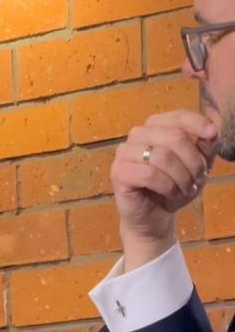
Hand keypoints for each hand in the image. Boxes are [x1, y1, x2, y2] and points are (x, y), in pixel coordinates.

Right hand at [111, 110, 215, 270]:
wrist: (154, 216)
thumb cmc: (174, 187)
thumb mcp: (196, 165)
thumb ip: (205, 147)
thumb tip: (212, 131)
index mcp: (155, 128)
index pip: (177, 116)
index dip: (197, 123)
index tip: (212, 135)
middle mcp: (137, 135)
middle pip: (173, 136)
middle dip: (193, 160)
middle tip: (199, 179)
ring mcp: (124, 153)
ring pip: (162, 156)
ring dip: (181, 176)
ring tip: (187, 189)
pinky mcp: (118, 172)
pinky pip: (149, 174)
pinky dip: (167, 186)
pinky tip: (172, 194)